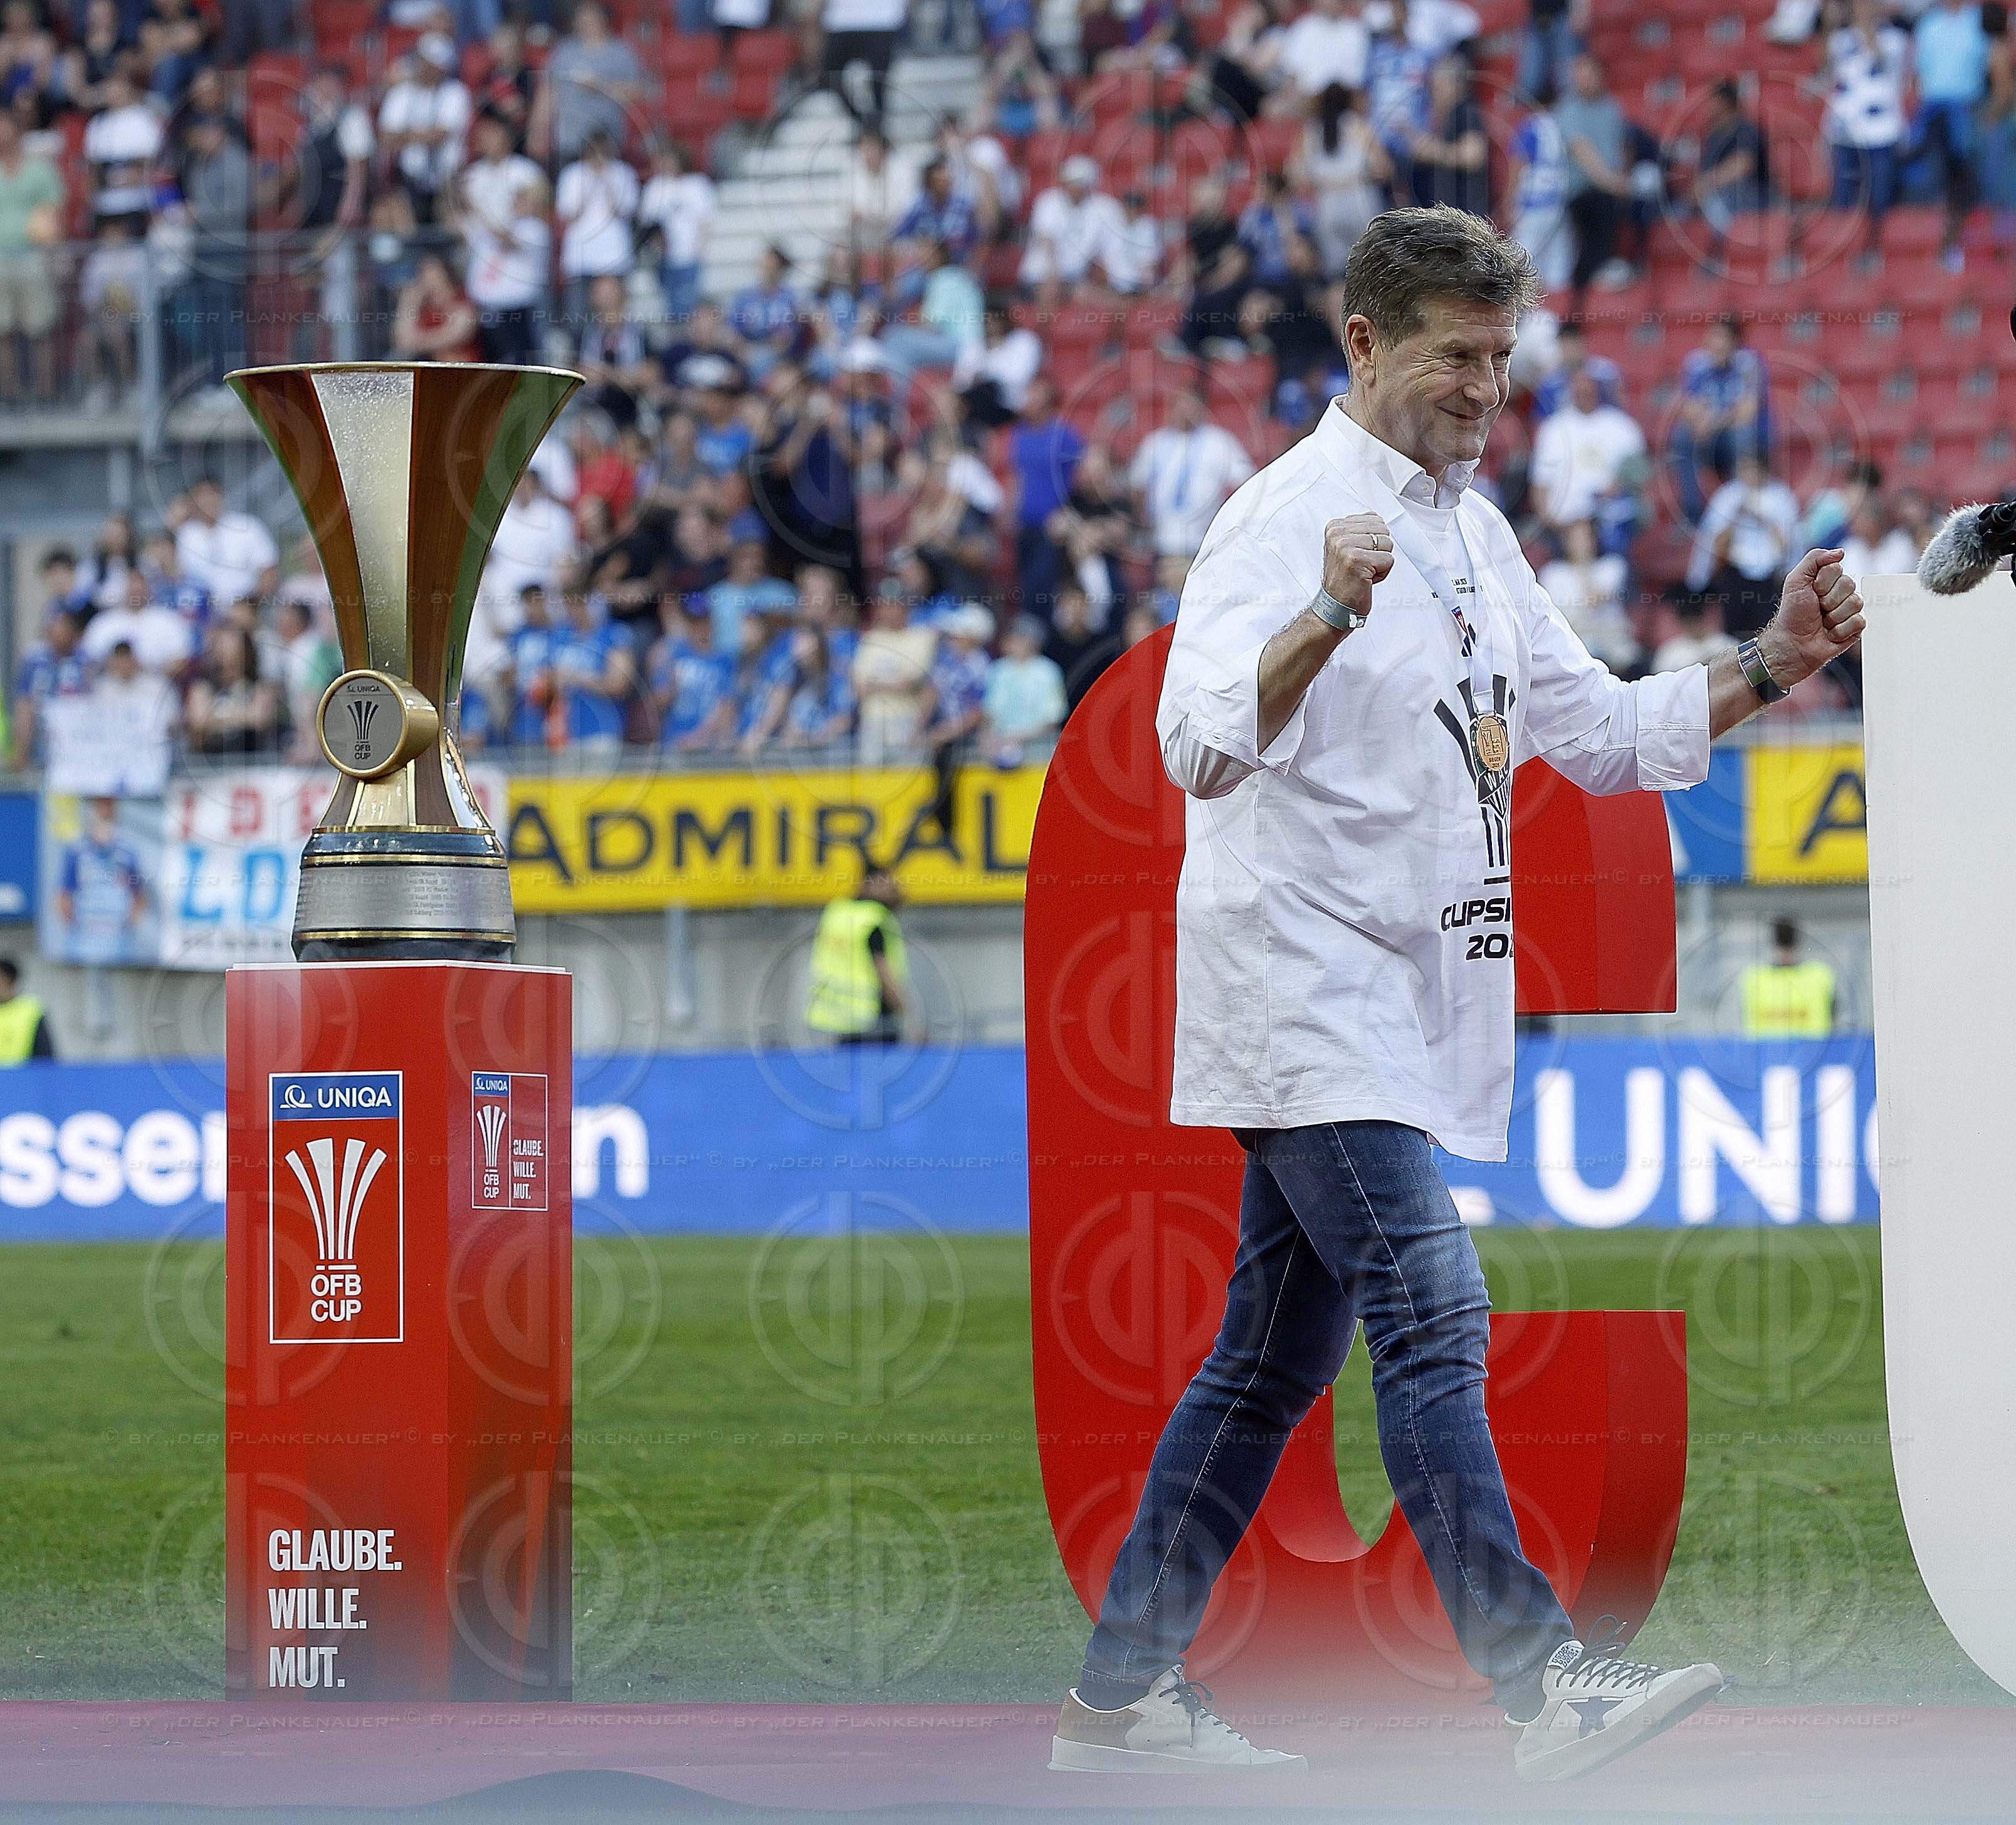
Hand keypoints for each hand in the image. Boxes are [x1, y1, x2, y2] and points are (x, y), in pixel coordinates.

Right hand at [1321, 513, 1396, 616]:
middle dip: (1378, 550)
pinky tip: (1365, 579)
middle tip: (1361, 565)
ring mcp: (1346, 546)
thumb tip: (1377, 519)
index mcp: (1335, 527)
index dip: (1372, 541)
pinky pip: (1389, 560)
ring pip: (1387, 544)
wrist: (1334, 606)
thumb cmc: (1343, 580)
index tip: (1357, 555)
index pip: (1374, 519)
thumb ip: (1359, 530)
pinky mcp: (1357, 560)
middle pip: (1383, 530)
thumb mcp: (1345, 547)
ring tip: (1363, 571)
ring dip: (1380, 562)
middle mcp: (1338, 534)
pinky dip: (1382, 574)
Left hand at [1760, 546, 1864, 685]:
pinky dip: (1840, 630)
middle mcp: (1841, 593)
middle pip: (1849, 584)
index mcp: (1828, 580)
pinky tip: (1830, 633)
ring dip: (1834, 616)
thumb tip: (1840, 552)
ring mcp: (1849, 610)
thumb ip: (1814, 559)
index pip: (1837, 569)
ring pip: (1856, 603)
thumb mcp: (1795, 581)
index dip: (1821, 583)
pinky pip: (1859, 622)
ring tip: (1822, 622)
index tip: (1810, 593)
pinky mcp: (1855, 628)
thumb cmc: (1792, 614)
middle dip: (1828, 599)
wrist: (1792, 644)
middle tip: (1817, 609)